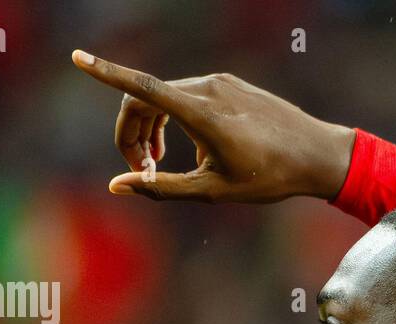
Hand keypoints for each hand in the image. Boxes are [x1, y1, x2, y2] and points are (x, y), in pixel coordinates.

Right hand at [71, 49, 355, 202]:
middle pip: (146, 99)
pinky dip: (177, 121)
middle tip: (139, 171)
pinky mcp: (230, 84)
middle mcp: (208, 88)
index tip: (77, 59)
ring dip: (152, 128)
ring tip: (159, 163)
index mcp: (202, 113)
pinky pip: (189, 97)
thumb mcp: (212, 192)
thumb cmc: (269, 178)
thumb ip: (162, 187)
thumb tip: (119, 186)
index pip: (142, 88)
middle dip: (131, 133)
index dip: (106, 74)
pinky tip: (195, 152)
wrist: (317, 155)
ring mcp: (220, 82)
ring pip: (166, 97)